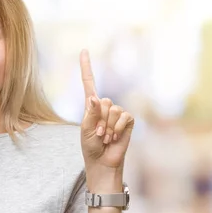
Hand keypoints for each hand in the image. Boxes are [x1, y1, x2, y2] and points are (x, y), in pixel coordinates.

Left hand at [79, 49, 133, 171]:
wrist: (103, 162)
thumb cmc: (91, 147)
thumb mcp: (86, 130)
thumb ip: (91, 114)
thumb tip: (95, 98)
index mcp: (91, 106)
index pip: (89, 83)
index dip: (86, 67)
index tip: (84, 50)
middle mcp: (105, 107)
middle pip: (104, 101)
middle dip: (100, 120)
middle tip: (98, 134)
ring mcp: (117, 113)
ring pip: (113, 110)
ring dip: (108, 127)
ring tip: (106, 137)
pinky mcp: (127, 121)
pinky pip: (124, 116)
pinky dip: (118, 128)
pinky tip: (115, 137)